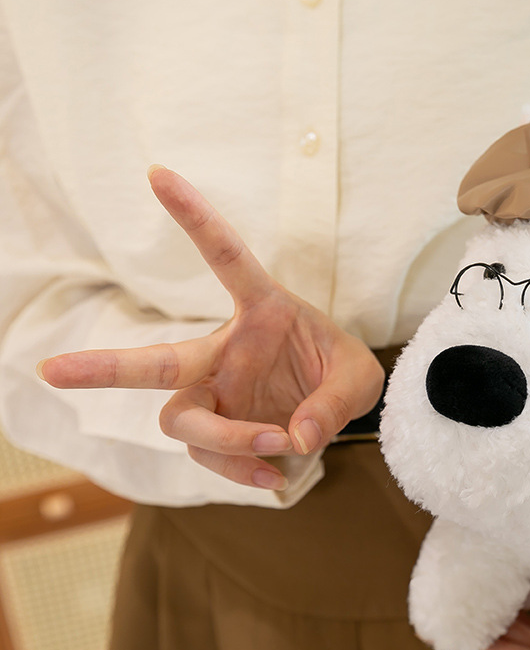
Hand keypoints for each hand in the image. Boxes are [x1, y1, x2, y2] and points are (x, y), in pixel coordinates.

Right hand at [37, 166, 384, 489]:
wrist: (331, 410)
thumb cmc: (340, 375)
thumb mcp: (357, 380)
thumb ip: (334, 402)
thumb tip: (297, 439)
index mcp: (261, 312)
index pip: (226, 260)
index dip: (195, 219)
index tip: (157, 173)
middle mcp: (224, 352)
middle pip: (158, 360)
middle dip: (106, 367)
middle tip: (51, 371)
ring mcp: (214, 394)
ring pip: (181, 419)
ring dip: (225, 439)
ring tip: (277, 446)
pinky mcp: (214, 433)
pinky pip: (208, 455)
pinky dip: (239, 469)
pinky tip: (273, 476)